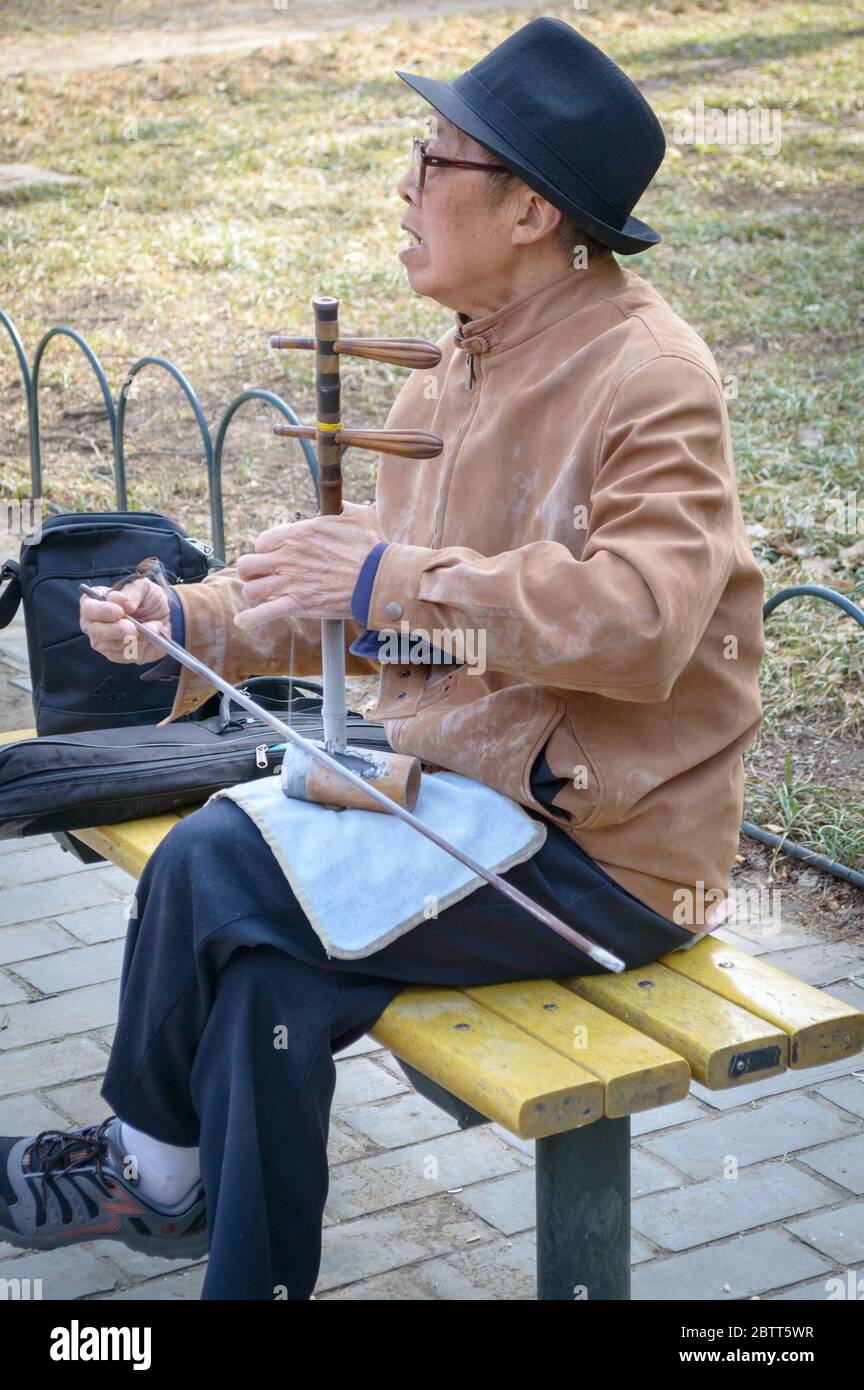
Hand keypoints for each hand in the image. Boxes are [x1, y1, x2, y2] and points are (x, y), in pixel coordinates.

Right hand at [79, 576, 171, 663]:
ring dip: (134, 638)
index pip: (88, 609)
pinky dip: (140, 647)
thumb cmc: (147, 599)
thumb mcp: (143, 587)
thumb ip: (131, 591)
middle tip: (133, 628)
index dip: (102, 611)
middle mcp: (94, 624)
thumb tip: (116, 598)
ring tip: (152, 627)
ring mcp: (104, 642)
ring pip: (111, 645)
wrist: (165, 618)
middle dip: (116, 630)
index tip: (119, 611)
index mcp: (94, 602)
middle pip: (95, 631)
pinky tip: (150, 638)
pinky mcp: (117, 655)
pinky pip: (125, 656)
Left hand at [234, 500, 384, 629]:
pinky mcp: (299, 604)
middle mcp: (288, 557)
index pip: (261, 542)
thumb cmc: (372, 547)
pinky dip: (251, 619)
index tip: (276, 556)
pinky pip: (263, 613)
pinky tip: (243, 621)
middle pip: (247, 565)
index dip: (266, 550)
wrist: (380, 578)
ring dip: (254, 593)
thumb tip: (340, 504)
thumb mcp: (358, 515)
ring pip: (251, 589)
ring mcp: (291, 582)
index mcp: (298, 534)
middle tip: (262, 575)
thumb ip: (342, 507)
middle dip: (251, 571)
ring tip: (261, 596)